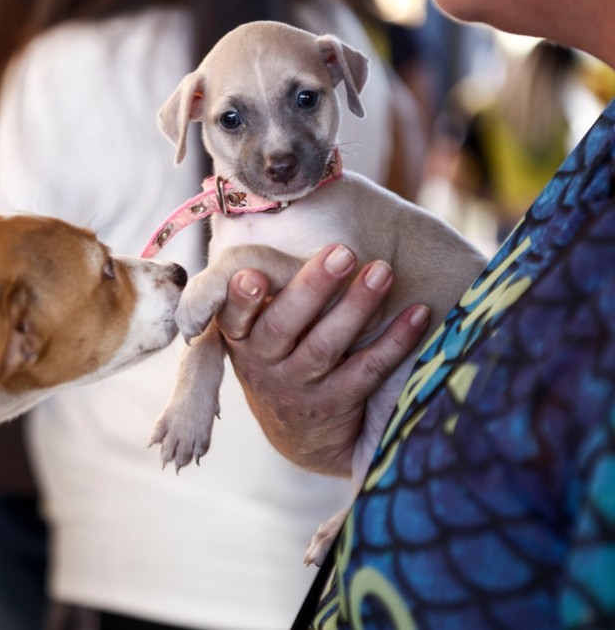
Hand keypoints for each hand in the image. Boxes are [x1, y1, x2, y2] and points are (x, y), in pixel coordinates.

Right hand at [216, 244, 430, 477]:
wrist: (299, 433)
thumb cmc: (277, 358)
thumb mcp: (253, 333)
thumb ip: (259, 294)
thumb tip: (274, 218)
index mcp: (240, 338)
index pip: (233, 316)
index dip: (241, 299)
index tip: (252, 275)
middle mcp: (263, 364)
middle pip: (283, 326)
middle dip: (312, 288)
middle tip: (343, 252)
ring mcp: (298, 386)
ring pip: (325, 346)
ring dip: (356, 307)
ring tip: (383, 271)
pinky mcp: (335, 403)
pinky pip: (367, 370)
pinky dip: (394, 341)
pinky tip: (418, 313)